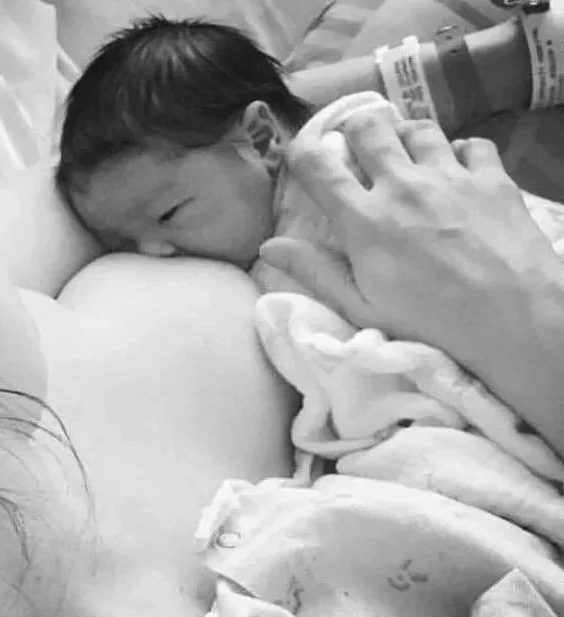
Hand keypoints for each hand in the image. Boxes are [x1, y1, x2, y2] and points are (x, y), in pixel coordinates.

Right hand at [260, 109, 555, 364]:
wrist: (516, 319)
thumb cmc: (431, 322)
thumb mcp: (362, 306)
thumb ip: (316, 271)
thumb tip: (268, 246)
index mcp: (365, 220)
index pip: (318, 165)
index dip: (301, 151)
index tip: (301, 155)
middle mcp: (403, 186)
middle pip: (369, 127)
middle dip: (355, 129)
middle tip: (357, 148)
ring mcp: (451, 176)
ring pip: (418, 128)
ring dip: (405, 137)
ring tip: (406, 155)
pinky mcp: (492, 178)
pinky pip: (471, 144)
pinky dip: (459, 152)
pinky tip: (456, 171)